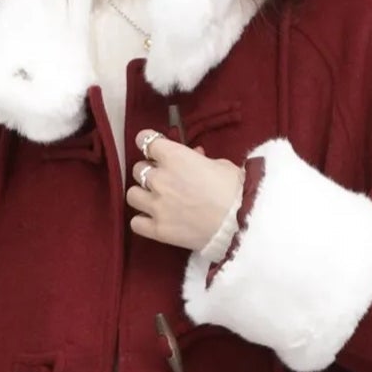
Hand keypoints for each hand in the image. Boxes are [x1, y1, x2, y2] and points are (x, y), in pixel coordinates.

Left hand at [125, 128, 242, 251]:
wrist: (239, 223)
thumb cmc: (234, 190)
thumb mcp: (219, 164)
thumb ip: (198, 159)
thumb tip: (192, 156)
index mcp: (174, 156)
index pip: (145, 141)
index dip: (148, 143)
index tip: (153, 148)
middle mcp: (160, 179)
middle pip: (137, 169)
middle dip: (148, 172)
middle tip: (161, 178)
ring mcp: (156, 206)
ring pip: (132, 194)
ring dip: (141, 195)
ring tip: (154, 200)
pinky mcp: (158, 230)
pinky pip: (135, 222)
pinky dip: (142, 220)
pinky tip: (152, 219)